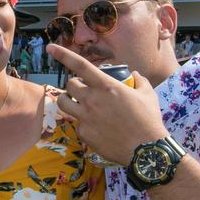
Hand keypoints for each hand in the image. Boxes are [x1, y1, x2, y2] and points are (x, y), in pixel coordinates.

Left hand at [47, 43, 168, 164]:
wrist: (145, 150)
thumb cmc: (148, 120)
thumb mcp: (148, 95)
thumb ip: (139, 82)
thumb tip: (135, 75)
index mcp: (106, 86)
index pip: (80, 65)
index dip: (63, 54)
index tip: (50, 48)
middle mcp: (92, 100)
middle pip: (69, 85)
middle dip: (75, 85)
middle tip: (85, 90)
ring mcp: (85, 117)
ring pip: (64, 103)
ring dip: (69, 100)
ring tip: (79, 104)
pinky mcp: (84, 133)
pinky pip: (77, 124)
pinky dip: (84, 123)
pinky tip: (97, 127)